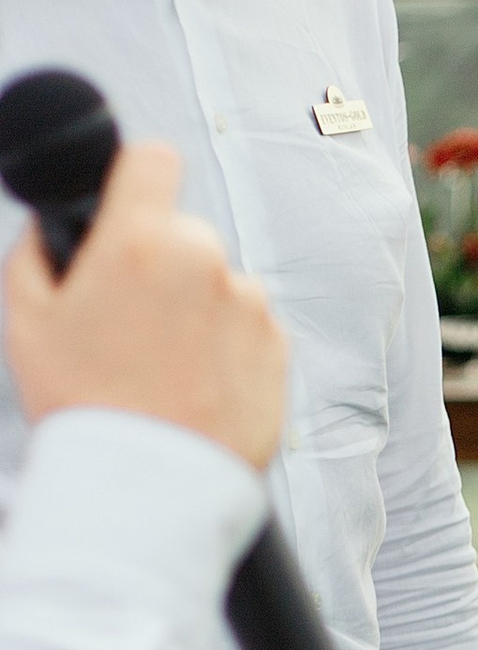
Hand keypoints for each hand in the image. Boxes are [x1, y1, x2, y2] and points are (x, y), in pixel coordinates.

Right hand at [4, 143, 289, 465]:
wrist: (147, 487)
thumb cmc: (82, 404)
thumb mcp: (26, 317)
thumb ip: (40, 251)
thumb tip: (58, 227)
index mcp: (141, 241)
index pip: (152, 162)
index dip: (136, 180)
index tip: (129, 206)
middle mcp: (205, 262)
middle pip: (183, 236)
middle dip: (159, 266)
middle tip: (131, 324)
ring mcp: (249, 307)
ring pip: (217, 287)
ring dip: (197, 312)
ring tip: (164, 369)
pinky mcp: (279, 351)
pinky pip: (248, 331)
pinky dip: (227, 351)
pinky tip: (195, 388)